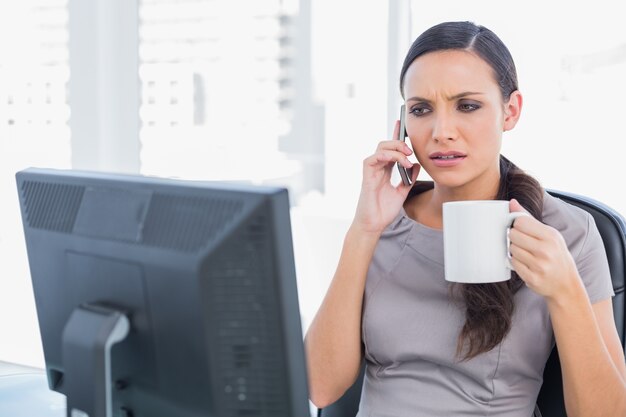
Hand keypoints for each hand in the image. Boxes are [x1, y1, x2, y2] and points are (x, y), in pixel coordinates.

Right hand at [352, 120, 419, 234]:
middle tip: (411, 151)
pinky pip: (374, 157)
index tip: (402, 124)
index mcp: (385, 170)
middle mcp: (377, 168)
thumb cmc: (383, 211)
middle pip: (386, 144)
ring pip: (381, 148)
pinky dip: (387, 156)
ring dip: (396, 149)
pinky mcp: (367, 175)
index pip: (391, 149)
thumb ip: (409, 179)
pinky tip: (399, 162)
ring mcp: (371, 170)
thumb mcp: (402, 193)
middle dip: (399, 142)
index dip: (396, 136)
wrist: (373, 225)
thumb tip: (416, 164)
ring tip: (407, 158)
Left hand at [508, 199, 582, 300]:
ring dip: (515, 251)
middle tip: (523, 244)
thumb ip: (529, 218)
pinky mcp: (532, 278)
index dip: (517, 225)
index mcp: (551, 236)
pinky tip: (526, 264)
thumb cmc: (556, 255)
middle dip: (515, 238)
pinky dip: (516, 263)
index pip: (520, 222)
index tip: (522, 230)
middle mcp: (546, 250)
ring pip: (512, 249)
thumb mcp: (549, 235)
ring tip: (527, 255)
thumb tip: (512, 202)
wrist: (566, 284)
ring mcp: (539, 265)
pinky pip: (512, 264)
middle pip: (513, 235)